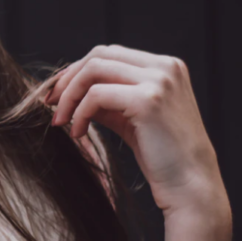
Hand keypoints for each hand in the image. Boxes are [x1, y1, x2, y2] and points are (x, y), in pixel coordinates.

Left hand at [45, 44, 228, 218]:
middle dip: (69, 79)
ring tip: (59, 121)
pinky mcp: (148, 100)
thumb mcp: (130, 116)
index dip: (78, 70)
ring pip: (93, 70)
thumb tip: (66, 87)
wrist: (191, 187)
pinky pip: (96, 95)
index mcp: (166, 66)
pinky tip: (76, 132)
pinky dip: (79, 112)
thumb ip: (106, 97)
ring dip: (69, 96)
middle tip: (50, 103)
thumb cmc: (161, 154)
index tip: (58, 92)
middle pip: (99, 55)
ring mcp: (159, 80)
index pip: (110, 53)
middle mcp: (165, 67)